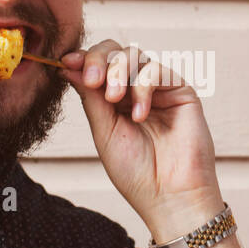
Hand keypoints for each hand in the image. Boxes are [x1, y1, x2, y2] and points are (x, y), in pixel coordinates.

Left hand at [62, 40, 224, 241]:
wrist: (169, 195)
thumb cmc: (136, 172)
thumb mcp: (103, 131)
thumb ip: (90, 97)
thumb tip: (68, 66)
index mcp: (112, 101)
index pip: (97, 66)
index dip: (82, 59)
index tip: (67, 61)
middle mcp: (135, 90)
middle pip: (114, 52)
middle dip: (99, 60)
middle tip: (93, 81)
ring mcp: (159, 89)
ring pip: (135, 55)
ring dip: (119, 72)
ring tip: (115, 99)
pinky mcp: (180, 91)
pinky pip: (157, 70)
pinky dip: (144, 87)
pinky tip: (139, 114)